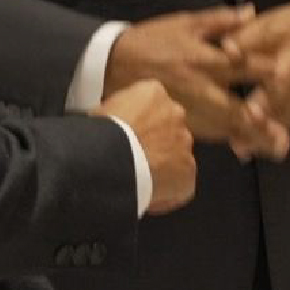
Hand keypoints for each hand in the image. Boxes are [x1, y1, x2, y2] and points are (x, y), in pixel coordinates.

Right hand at [96, 79, 195, 214]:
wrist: (113, 160)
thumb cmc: (102, 134)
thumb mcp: (101, 110)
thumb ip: (116, 111)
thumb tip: (110, 122)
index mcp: (153, 93)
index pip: (150, 104)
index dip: (137, 121)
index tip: (126, 134)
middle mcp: (175, 113)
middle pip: (167, 127)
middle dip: (154, 141)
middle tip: (134, 156)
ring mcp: (184, 143)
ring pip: (176, 154)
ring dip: (162, 164)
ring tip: (139, 178)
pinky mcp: (188, 172)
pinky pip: (180, 183)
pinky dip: (167, 191)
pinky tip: (147, 196)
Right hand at [105, 6, 286, 159]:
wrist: (112, 65)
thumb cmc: (152, 40)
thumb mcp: (185, 22)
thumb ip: (220, 20)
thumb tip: (252, 12)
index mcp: (201, 59)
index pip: (238, 65)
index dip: (262, 71)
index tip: (283, 74)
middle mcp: (197, 88)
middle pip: (233, 108)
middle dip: (259, 124)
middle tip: (283, 138)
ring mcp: (187, 109)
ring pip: (222, 127)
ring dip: (248, 138)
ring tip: (274, 148)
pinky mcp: (177, 120)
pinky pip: (206, 133)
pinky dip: (226, 139)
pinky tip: (244, 146)